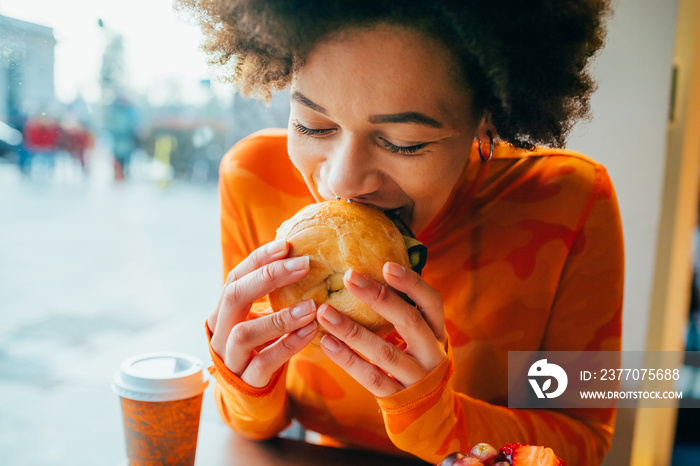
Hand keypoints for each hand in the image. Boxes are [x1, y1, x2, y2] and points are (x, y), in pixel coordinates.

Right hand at [208, 239, 317, 386]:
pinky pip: (264, 361)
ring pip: (245, 333)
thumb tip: (305, 256)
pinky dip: (288, 345)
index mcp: (223, 311)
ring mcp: (231, 358)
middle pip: (234, 296)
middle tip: (304, 264)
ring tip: (312, 306)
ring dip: (280, 317)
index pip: (235, 277)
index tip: (286, 245)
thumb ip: (273, 295)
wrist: (250, 397)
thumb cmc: (262, 347)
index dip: (258, 259)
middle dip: (269, 276)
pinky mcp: (246, 381)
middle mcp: (220, 332)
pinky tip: (310, 331)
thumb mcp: (261, 318)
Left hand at [316, 261, 446, 396]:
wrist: (429, 415)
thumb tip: (371, 270)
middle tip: (348, 276)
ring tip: (324, 312)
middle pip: (408, 322)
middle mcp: (432, 353)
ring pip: (384, 352)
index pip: (431, 302)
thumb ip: (404, 311)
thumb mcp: (422, 337)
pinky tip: (327, 343)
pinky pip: (370, 377)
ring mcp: (416, 378)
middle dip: (378, 298)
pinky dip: (347, 360)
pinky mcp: (397, 399)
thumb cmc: (416, 361)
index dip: (412, 283)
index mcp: (438, 332)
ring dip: (352, 330)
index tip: (386, 265)